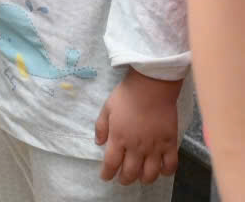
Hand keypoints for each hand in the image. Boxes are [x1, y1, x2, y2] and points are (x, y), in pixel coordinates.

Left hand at [95, 70, 181, 184]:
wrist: (151, 88)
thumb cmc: (126, 96)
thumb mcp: (106, 108)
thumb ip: (101, 127)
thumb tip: (99, 143)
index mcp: (118, 139)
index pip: (111, 163)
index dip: (107, 173)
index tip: (105, 177)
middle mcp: (136, 148)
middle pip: (130, 172)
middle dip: (124, 179)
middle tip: (122, 179)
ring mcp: (154, 148)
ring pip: (150, 174)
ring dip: (144, 179)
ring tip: (140, 177)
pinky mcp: (170, 145)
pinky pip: (170, 166)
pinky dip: (166, 172)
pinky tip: (161, 170)